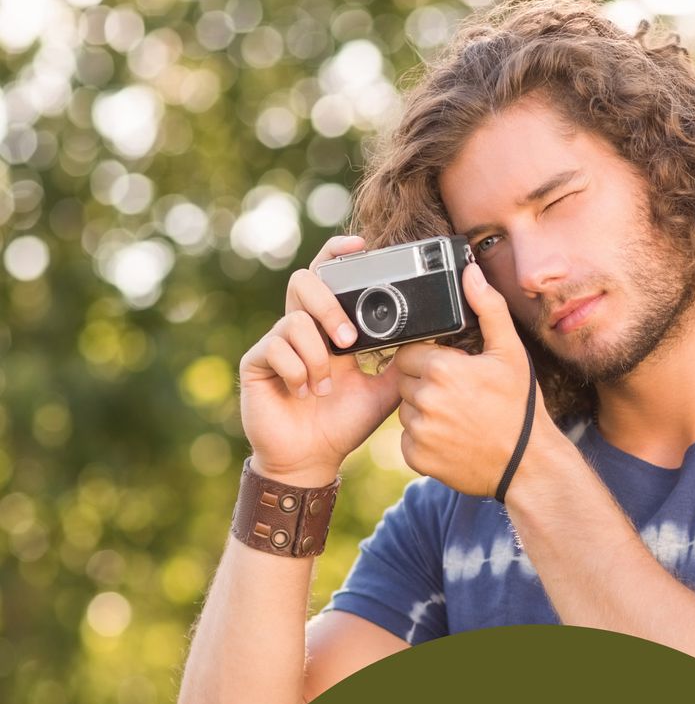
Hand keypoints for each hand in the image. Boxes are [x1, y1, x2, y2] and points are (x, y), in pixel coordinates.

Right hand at [238, 235, 402, 485]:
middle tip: (350, 341)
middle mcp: (300, 329)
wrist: (313, 459)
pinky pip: (275, 348)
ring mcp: (275, 344)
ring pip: (294, 319)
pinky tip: (303, 394)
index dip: (337, 254)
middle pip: (304, 282)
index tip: (359, 245)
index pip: (328, 278)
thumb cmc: (345, 423)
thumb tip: (430, 335)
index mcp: (328, 329)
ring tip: (325, 387)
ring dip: (317, 356)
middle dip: (330, 308)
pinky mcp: (255, 363)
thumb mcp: (385, 389)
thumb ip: (403, 361)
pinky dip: (298, 372)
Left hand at [393, 263, 554, 495]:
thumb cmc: (520, 406)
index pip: (408, 353)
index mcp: (442, 369)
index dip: (427, 359)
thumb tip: (470, 272)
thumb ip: (488, 308)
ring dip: (422, 411)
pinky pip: (407, 440)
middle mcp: (425, 400)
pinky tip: (451, 438)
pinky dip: (423, 440)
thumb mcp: (510, 352)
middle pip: (404, 381)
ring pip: (405, 410)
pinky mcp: (417, 457)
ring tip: (456, 416)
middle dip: (424, 383)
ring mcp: (419, 431)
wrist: (527, 464)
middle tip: (457, 394)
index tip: (450, 369)